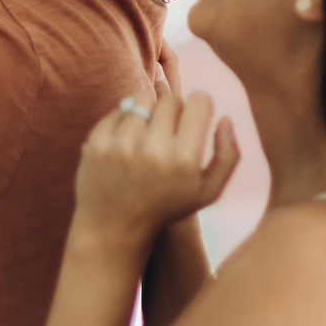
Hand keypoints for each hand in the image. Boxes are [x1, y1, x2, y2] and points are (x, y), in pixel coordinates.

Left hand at [72, 51, 239, 251]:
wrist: (114, 228)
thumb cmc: (166, 207)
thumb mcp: (208, 192)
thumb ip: (228, 156)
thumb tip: (226, 118)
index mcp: (184, 159)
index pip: (199, 101)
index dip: (199, 106)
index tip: (193, 118)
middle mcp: (153, 149)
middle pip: (171, 99)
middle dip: (173, 110)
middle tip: (168, 132)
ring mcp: (121, 145)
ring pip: (142, 98)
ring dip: (148, 110)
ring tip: (148, 133)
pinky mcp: (96, 143)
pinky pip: (118, 109)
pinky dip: (124, 120)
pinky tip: (126, 142)